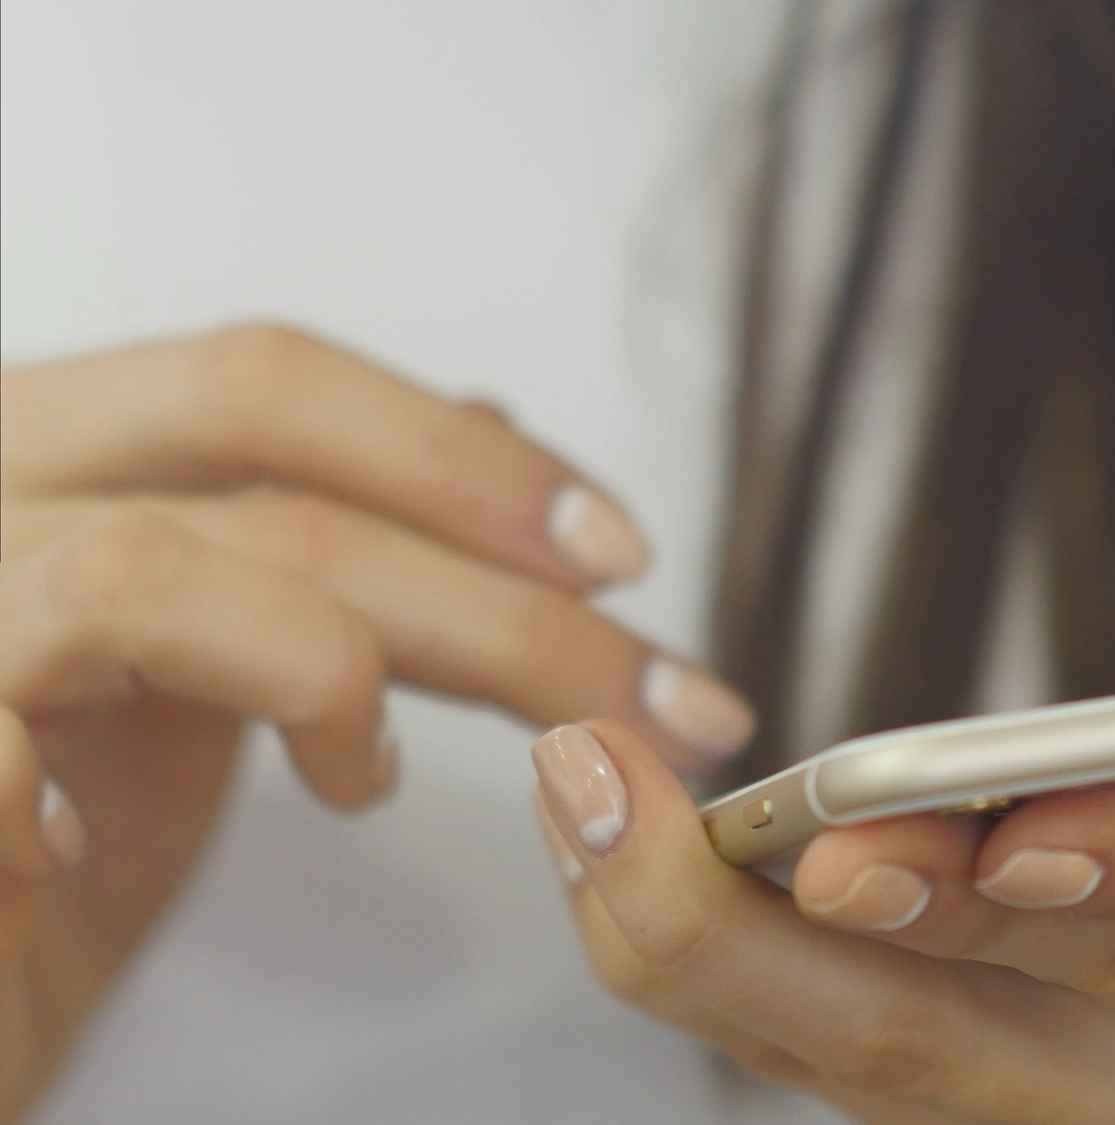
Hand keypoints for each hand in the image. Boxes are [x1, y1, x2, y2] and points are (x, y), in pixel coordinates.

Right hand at [0, 325, 753, 1114]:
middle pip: (258, 452)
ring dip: (330, 672)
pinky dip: (65, 781)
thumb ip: (322, 535)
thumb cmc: (56, 836)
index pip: (269, 384)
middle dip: (488, 574)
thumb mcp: (208, 661)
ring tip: (366, 779)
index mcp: (56, 448)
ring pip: (147, 572)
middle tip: (659, 700)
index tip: (624, 556)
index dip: (461, 459)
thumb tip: (488, 419)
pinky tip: (128, 843)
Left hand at [533, 526, 1114, 1123]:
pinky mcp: (1044, 1116)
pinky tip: (621, 863)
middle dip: (893, 927)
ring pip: (931, 1075)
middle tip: (728, 833)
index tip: (1009, 826)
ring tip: (597, 811)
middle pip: (1073, 1025)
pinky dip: (735, 974)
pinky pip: (867, 1067)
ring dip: (744, 960)